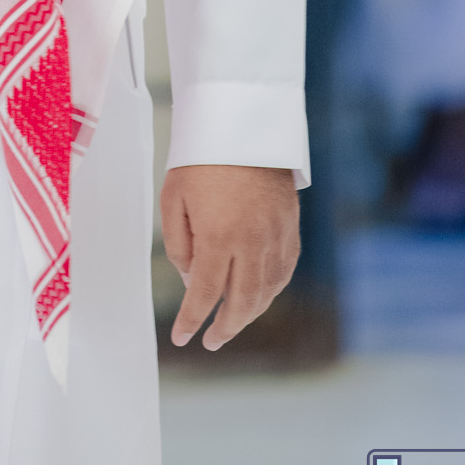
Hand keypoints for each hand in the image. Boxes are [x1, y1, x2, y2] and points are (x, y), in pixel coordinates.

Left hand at [161, 164, 299, 350]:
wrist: (243, 124)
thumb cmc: (200, 157)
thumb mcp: (174, 198)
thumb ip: (180, 244)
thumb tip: (191, 280)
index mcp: (218, 237)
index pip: (204, 294)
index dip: (192, 320)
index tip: (183, 338)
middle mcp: (252, 242)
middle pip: (242, 302)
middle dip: (226, 327)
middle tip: (212, 340)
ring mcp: (276, 235)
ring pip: (267, 291)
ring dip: (250, 312)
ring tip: (232, 321)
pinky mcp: (290, 225)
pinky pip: (284, 270)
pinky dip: (271, 289)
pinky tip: (259, 294)